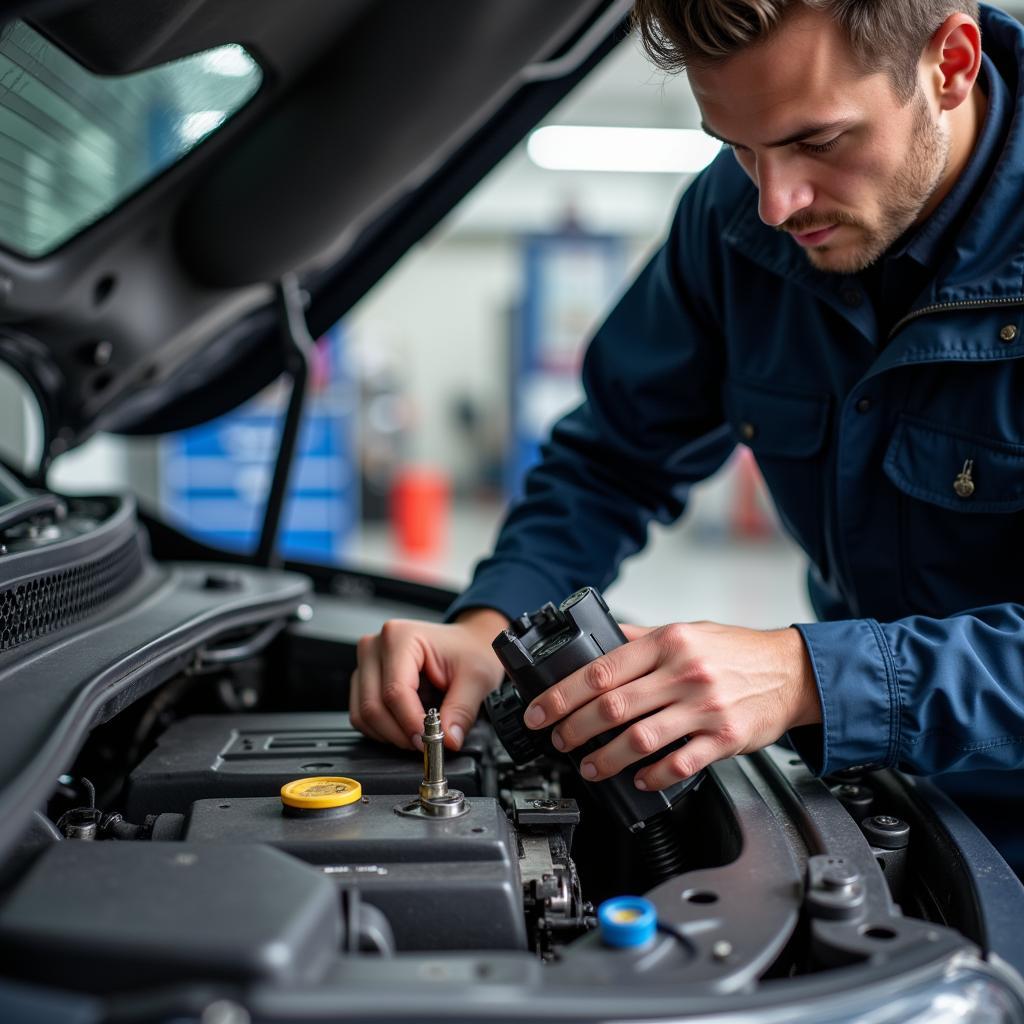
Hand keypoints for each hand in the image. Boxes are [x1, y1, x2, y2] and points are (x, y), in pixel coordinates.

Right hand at [350, 608, 508, 751]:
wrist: (466, 644)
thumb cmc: (469, 651)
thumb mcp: (476, 677)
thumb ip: (461, 710)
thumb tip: (449, 739)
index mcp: (400, 637)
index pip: (395, 691)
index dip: (411, 723)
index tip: (429, 741)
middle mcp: (375, 647)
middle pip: (373, 706)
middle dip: (401, 733)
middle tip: (426, 743)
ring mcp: (365, 664)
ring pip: (363, 715)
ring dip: (390, 735)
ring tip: (419, 734)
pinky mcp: (363, 681)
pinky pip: (361, 716)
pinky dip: (382, 731)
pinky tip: (406, 727)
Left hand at [522, 621, 819, 790]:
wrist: (791, 670)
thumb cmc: (735, 651)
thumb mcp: (685, 630)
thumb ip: (640, 637)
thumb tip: (597, 637)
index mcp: (667, 642)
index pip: (600, 670)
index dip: (562, 695)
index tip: (540, 711)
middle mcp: (684, 672)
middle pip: (612, 707)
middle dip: (574, 729)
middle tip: (558, 741)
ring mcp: (705, 707)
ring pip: (640, 739)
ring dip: (606, 759)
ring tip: (588, 767)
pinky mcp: (725, 738)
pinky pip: (680, 763)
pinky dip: (653, 776)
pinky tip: (638, 780)